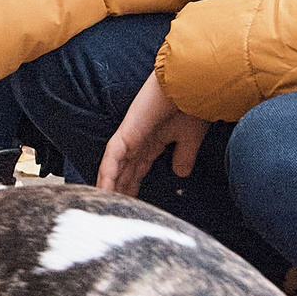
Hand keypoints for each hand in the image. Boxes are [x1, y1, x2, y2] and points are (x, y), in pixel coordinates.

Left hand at [96, 71, 210, 195]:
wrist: (192, 85)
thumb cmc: (193, 105)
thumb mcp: (189, 138)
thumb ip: (183, 155)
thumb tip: (180, 173)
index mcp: (152, 141)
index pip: (137, 169)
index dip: (133, 187)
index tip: (133, 205)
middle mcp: (138, 139)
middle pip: (123, 171)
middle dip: (120, 191)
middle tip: (114, 211)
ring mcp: (130, 136)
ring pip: (114, 167)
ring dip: (109, 186)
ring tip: (103, 206)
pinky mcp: (127, 132)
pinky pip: (112, 157)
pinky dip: (107, 174)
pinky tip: (104, 190)